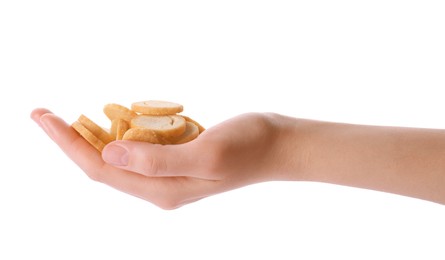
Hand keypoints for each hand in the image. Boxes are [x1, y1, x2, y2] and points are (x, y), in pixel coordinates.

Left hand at [31, 108, 301, 208]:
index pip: (101, 169)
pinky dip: (120, 132)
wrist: (277, 145)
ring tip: (68, 117)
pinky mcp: (177, 158)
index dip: (68, 145)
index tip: (43, 118)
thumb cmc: (248, 147)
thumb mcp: (205, 154)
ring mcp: (168, 173)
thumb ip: (158, 160)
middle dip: (71, 141)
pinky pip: (138, 147)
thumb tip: (111, 155)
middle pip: (103, 166)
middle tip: (44, 114)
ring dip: (92, 137)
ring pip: (118, 157)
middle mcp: (160, 186)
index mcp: (162, 189)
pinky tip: (112, 117)